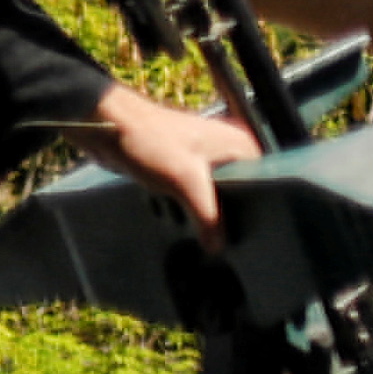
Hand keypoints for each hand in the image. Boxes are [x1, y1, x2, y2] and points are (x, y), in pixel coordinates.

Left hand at [88, 83, 253, 230]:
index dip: (259, 211)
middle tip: (228, 242)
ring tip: (209, 237)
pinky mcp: (184, 166)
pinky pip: (196, 194)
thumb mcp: (186, 181)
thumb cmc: (150, 140)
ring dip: (208, 213)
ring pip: (216, 195)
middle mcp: (228, 148)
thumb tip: (218, 248)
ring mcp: (205, 157)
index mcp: (240, 144)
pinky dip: (191, 208)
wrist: (107, 125)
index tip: (254, 236)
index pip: (265, 184)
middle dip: (230, 215)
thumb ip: (208, 216)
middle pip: (241, 192)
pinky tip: (188, 224)